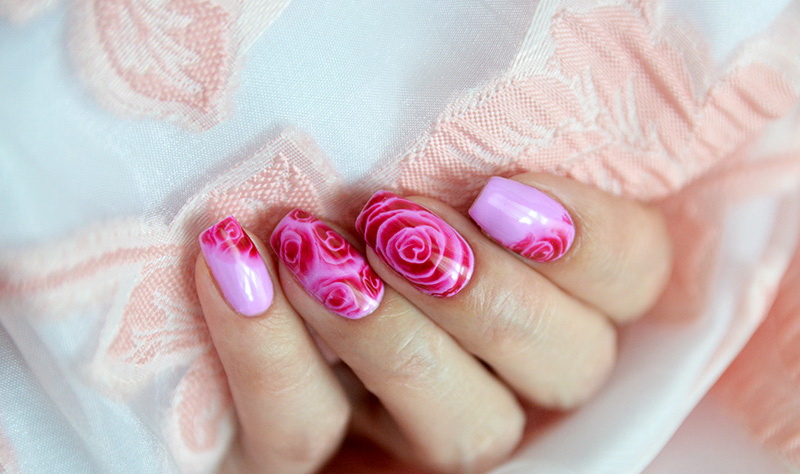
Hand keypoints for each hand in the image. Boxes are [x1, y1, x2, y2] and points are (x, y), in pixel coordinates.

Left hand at [194, 173, 671, 472]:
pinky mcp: (329, 460)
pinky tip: (234, 267)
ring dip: (387, 332)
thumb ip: (467, 170)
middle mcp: (512, 380)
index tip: (495, 187)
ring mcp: (423, 435)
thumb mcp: (419, 169)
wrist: (251, 277)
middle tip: (395, 217)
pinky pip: (305, 434)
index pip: (634, 278)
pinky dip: (267, 351)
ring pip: (464, 428)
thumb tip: (475, 157)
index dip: (591, 240)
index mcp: (557, 295)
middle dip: (485, 291)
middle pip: (568, 365)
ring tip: (313, 248)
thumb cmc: (353, 200)